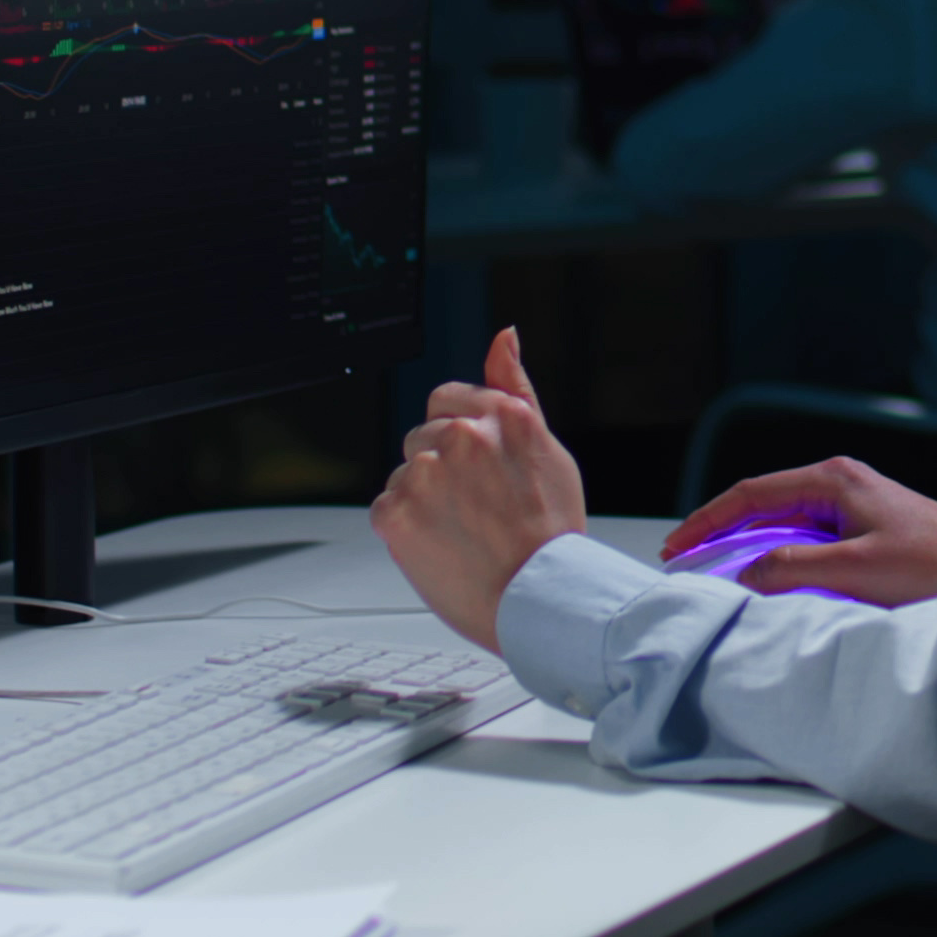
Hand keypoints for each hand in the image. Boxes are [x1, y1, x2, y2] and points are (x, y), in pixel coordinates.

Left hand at [370, 328, 585, 652]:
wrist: (538, 600)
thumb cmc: (550, 533)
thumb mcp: (548, 447)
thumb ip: (515, 387)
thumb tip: (504, 335)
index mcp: (500, 414)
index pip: (445, 399)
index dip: (458, 435)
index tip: (472, 467)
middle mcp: (461, 437)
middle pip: (421, 438)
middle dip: (440, 468)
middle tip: (476, 509)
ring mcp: (424, 474)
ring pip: (404, 474)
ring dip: (422, 498)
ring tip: (463, 532)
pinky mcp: (396, 512)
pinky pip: (386, 507)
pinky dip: (405, 528)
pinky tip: (442, 546)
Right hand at [662, 455, 936, 605]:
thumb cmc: (929, 564)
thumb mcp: (856, 570)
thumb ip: (795, 569)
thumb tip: (747, 575)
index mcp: (832, 480)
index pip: (751, 494)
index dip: (708, 520)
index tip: (677, 546)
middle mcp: (836, 482)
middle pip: (760, 503)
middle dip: (719, 529)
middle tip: (683, 558)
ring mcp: (848, 502)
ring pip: (780, 520)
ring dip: (745, 542)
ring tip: (712, 566)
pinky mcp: (859, 524)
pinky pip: (802, 534)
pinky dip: (774, 550)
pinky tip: (760, 572)